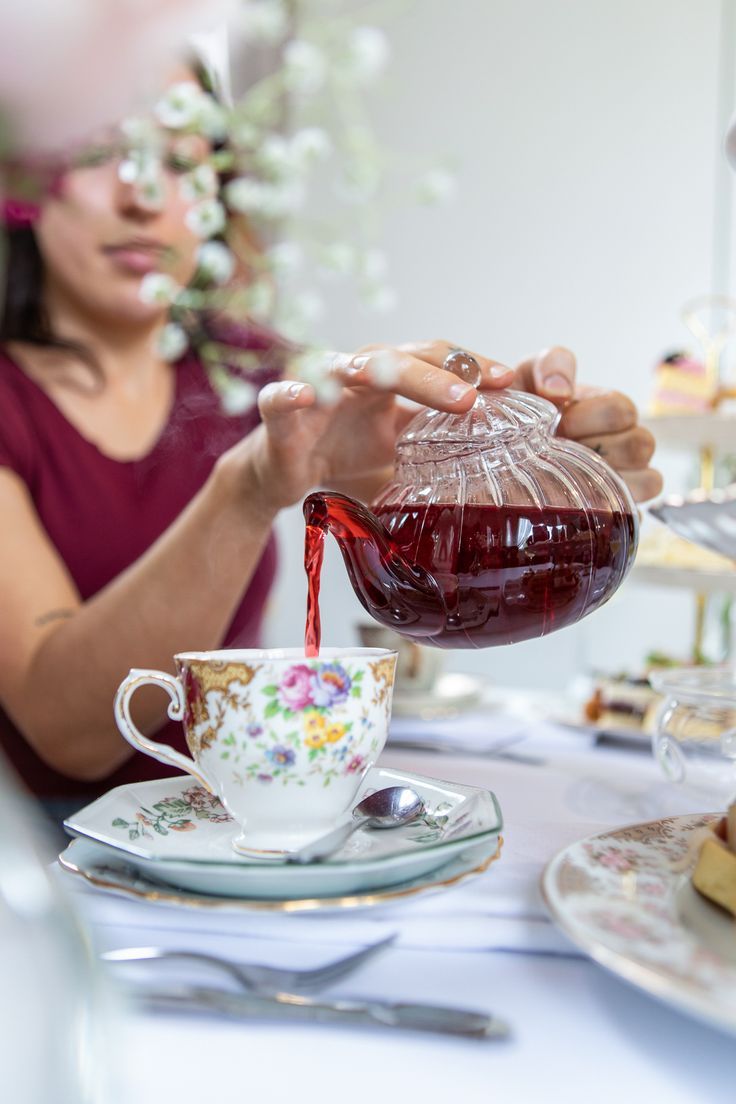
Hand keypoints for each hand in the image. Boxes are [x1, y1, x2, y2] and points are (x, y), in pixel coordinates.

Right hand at [238, 341, 514, 512]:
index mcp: (393, 382)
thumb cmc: (346, 458)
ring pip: (351, 367)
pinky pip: (281, 398)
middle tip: (473, 396)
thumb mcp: (403, 458)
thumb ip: (441, 453)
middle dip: (439, 374)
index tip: (508, 382)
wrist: (283, 474)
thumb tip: (501, 473)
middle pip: (404, 360)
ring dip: (380, 372)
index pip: (439, 363)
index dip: (472, 368)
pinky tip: (302, 395)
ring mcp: (320, 389)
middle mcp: (359, 375)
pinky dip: (290, 393)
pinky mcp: (280, 414)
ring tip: (400, 381)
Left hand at [511, 346, 661, 502]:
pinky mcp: (616, 510)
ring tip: (568, 476)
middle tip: (561, 450)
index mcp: (609, 409)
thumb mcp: (529, 376)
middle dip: (596, 448)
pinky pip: (633, 515)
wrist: (499, 450)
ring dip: (607, 480)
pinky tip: (574, 503)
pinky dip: (609, 512)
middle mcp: (624, 442)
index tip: (558, 420)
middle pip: (641, 445)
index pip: (624, 411)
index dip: (590, 417)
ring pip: (648, 480)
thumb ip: (550, 364)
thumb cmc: (522, 412)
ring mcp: (624, 477)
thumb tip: (560, 390)